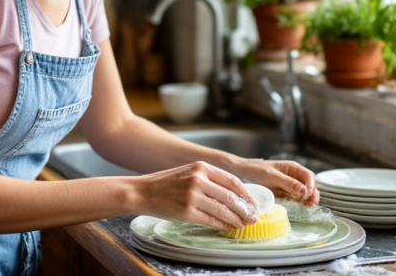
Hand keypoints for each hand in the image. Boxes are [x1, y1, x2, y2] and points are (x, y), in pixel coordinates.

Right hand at [134, 161, 258, 230]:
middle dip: (245, 209)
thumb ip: (209, 179)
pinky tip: (228, 227)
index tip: (252, 203)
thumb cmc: (165, 183)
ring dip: (236, 219)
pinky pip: (211, 220)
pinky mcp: (186, 211)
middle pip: (230, 197)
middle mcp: (198, 179)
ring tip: (243, 224)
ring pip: (223, 210)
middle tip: (253, 217)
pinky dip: (222, 225)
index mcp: (201, 167)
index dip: (246, 194)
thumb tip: (232, 193)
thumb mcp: (188, 172)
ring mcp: (192, 196)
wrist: (142, 191)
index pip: (232, 181)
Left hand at [234, 158, 319, 205]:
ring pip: (305, 192)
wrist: (241, 173)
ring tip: (310, 206)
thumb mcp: (271, 176)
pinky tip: (303, 206)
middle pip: (310, 184)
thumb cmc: (255, 170)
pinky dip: (301, 202)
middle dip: (313, 193)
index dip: (311, 185)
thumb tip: (304, 190)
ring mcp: (289, 185)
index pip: (308, 176)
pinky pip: (296, 198)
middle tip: (312, 203)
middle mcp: (293, 176)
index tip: (308, 194)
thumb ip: (287, 183)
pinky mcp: (284, 193)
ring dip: (309, 198)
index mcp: (292, 167)